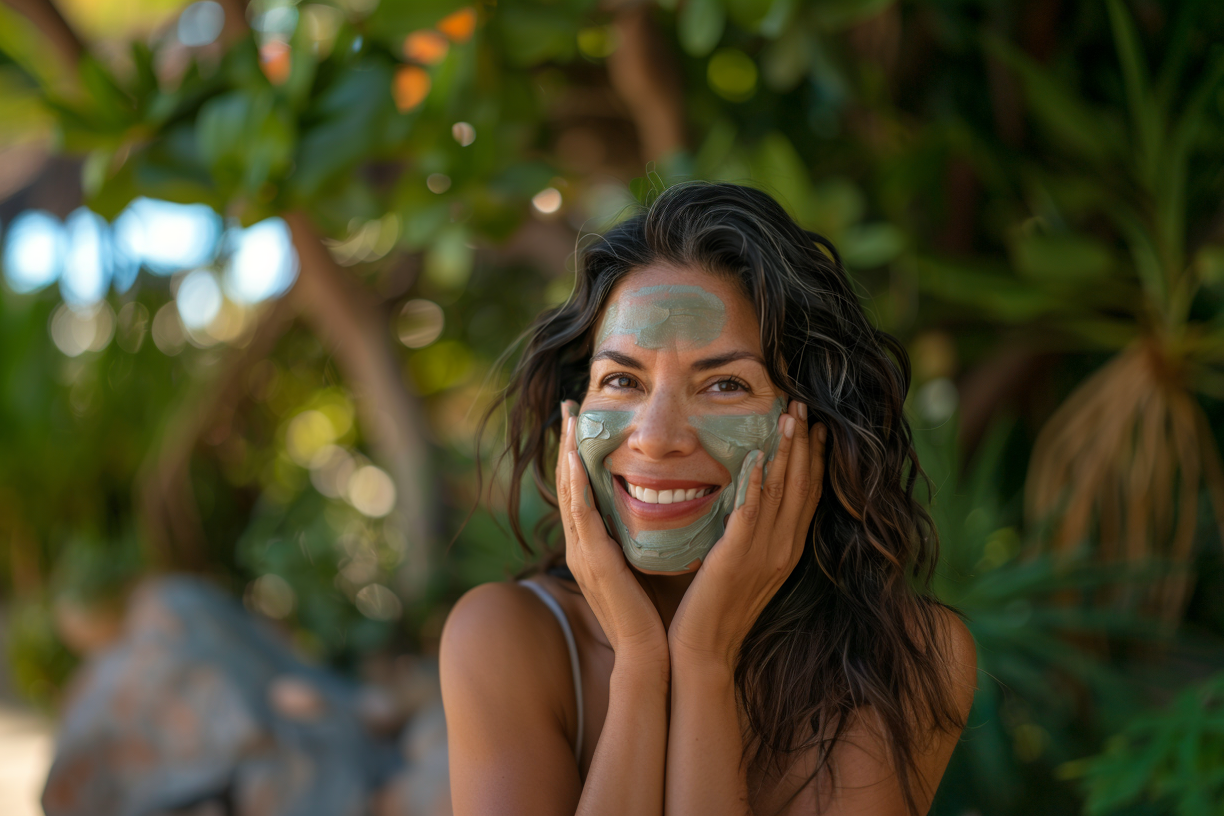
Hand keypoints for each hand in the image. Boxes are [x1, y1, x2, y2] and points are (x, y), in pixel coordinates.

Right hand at [557, 401, 669, 668]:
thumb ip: (652, 535)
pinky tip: (573, 458)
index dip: (579, 455)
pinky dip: (575, 483)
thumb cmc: (658, 612)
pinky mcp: (593, 560)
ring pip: (569, 491)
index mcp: (595, 546)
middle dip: (566, 443)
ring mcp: (583, 553)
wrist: (652, 654)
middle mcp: (582, 545)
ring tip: (567, 419)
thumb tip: (675, 503)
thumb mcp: (651, 562)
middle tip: (567, 406)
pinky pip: (580, 513)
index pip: (583, 490)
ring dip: (565, 452)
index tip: (582, 422)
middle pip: (568, 483)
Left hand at [669, 400, 826, 669]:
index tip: (815, 424)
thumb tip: (744, 498)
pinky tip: (756, 458)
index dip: (813, 458)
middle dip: (805, 443)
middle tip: (803, 404)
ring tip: (788, 416)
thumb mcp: (741, 565)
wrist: (704, 653)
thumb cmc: (715, 609)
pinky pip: (750, 515)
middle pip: (802, 486)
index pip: (808, 495)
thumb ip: (746, 534)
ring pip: (781, 493)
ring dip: (786, 452)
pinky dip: (756, 485)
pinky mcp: (736, 559)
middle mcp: (782, 549)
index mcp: (785, 550)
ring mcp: (763, 555)